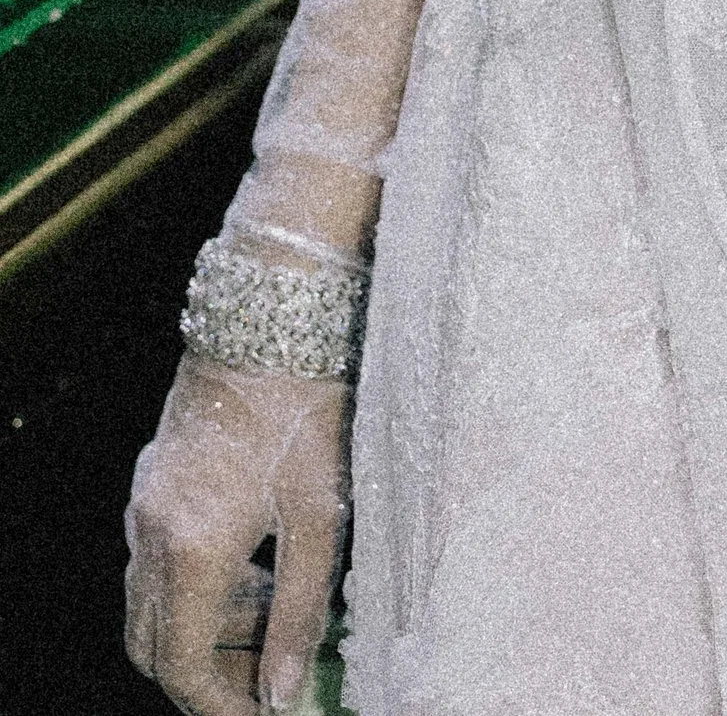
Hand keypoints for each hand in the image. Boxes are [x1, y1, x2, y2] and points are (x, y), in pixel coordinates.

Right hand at [126, 355, 349, 712]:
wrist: (272, 310)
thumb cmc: (308, 403)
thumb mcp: (321, 512)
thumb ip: (301, 609)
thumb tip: (284, 689)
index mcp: (191, 546)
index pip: (182, 664)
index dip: (220, 704)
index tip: (265, 715)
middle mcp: (151, 531)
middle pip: (155, 643)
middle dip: (207, 673)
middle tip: (270, 679)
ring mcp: (146, 502)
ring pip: (155, 602)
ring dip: (205, 626)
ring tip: (280, 618)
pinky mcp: (156, 477)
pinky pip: (158, 559)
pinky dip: (199, 584)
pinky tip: (260, 567)